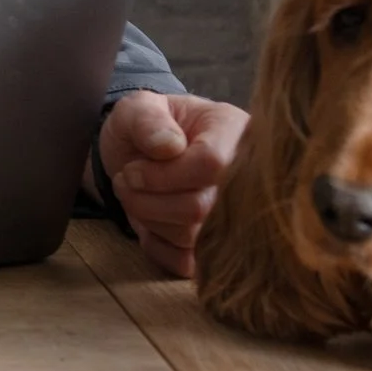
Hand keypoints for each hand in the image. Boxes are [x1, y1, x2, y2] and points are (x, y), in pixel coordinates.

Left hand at [99, 91, 248, 278]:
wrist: (141, 155)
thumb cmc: (146, 127)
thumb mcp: (137, 108)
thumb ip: (147, 119)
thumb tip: (168, 147)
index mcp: (234, 131)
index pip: (212, 163)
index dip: (163, 174)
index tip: (132, 169)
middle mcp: (247, 176)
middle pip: (203, 207)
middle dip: (148, 199)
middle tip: (125, 182)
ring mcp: (236, 215)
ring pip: (193, 237)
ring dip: (149, 219)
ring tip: (133, 195)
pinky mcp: (216, 247)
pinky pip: (188, 263)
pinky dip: (157, 246)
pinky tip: (148, 223)